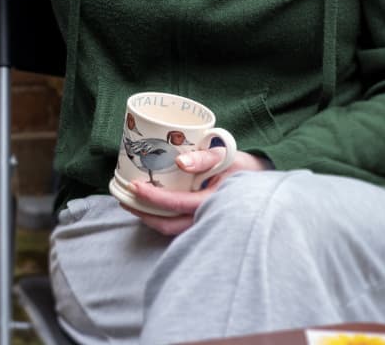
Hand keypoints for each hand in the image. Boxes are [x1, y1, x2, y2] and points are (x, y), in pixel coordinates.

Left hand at [125, 149, 268, 236]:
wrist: (261, 179)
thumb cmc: (242, 165)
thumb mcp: (225, 154)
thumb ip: (204, 157)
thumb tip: (180, 162)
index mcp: (214, 202)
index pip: (177, 205)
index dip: (153, 198)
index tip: (134, 186)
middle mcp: (210, 218)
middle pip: (170, 225)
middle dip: (144, 215)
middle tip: (123, 199)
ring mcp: (207, 223)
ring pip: (174, 229)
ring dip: (150, 219)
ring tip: (130, 204)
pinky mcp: (205, 222)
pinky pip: (180, 226)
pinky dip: (162, 218)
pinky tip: (149, 207)